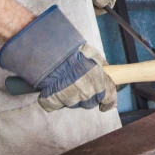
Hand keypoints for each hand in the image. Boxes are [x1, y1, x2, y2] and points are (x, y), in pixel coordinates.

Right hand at [0, 6, 116, 111]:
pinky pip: (55, 105)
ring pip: (74, 104)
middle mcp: (85, 92)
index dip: (108, 101)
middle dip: (88, 96)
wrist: (46, 49)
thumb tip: (106, 70)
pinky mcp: (52, 101)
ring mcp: (69, 98)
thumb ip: (99, 64)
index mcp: (97, 80)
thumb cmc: (68, 49)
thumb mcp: (90, 52)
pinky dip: (54, 99)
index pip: (109, 97)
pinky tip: (52, 88)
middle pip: (90, 102)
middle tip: (81, 84)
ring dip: (71, 96)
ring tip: (65, 82)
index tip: (106, 104)